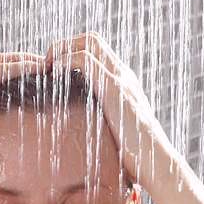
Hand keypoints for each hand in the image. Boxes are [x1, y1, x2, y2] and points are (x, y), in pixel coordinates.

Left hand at [45, 32, 173, 192]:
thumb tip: (86, 136)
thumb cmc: (136, 157)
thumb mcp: (116, 133)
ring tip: (47, 67)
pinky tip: (54, 77)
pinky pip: (85, 61)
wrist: (156, 165)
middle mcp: (124, 75)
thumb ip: (104, 124)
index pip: (97, 50)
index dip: (72, 52)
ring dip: (62, 49)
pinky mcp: (115, 89)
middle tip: (46, 65)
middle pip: (92, 39)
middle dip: (64, 44)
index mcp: (124, 83)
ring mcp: (121, 79)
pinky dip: (65, 61)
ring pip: (88, 42)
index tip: (54, 71)